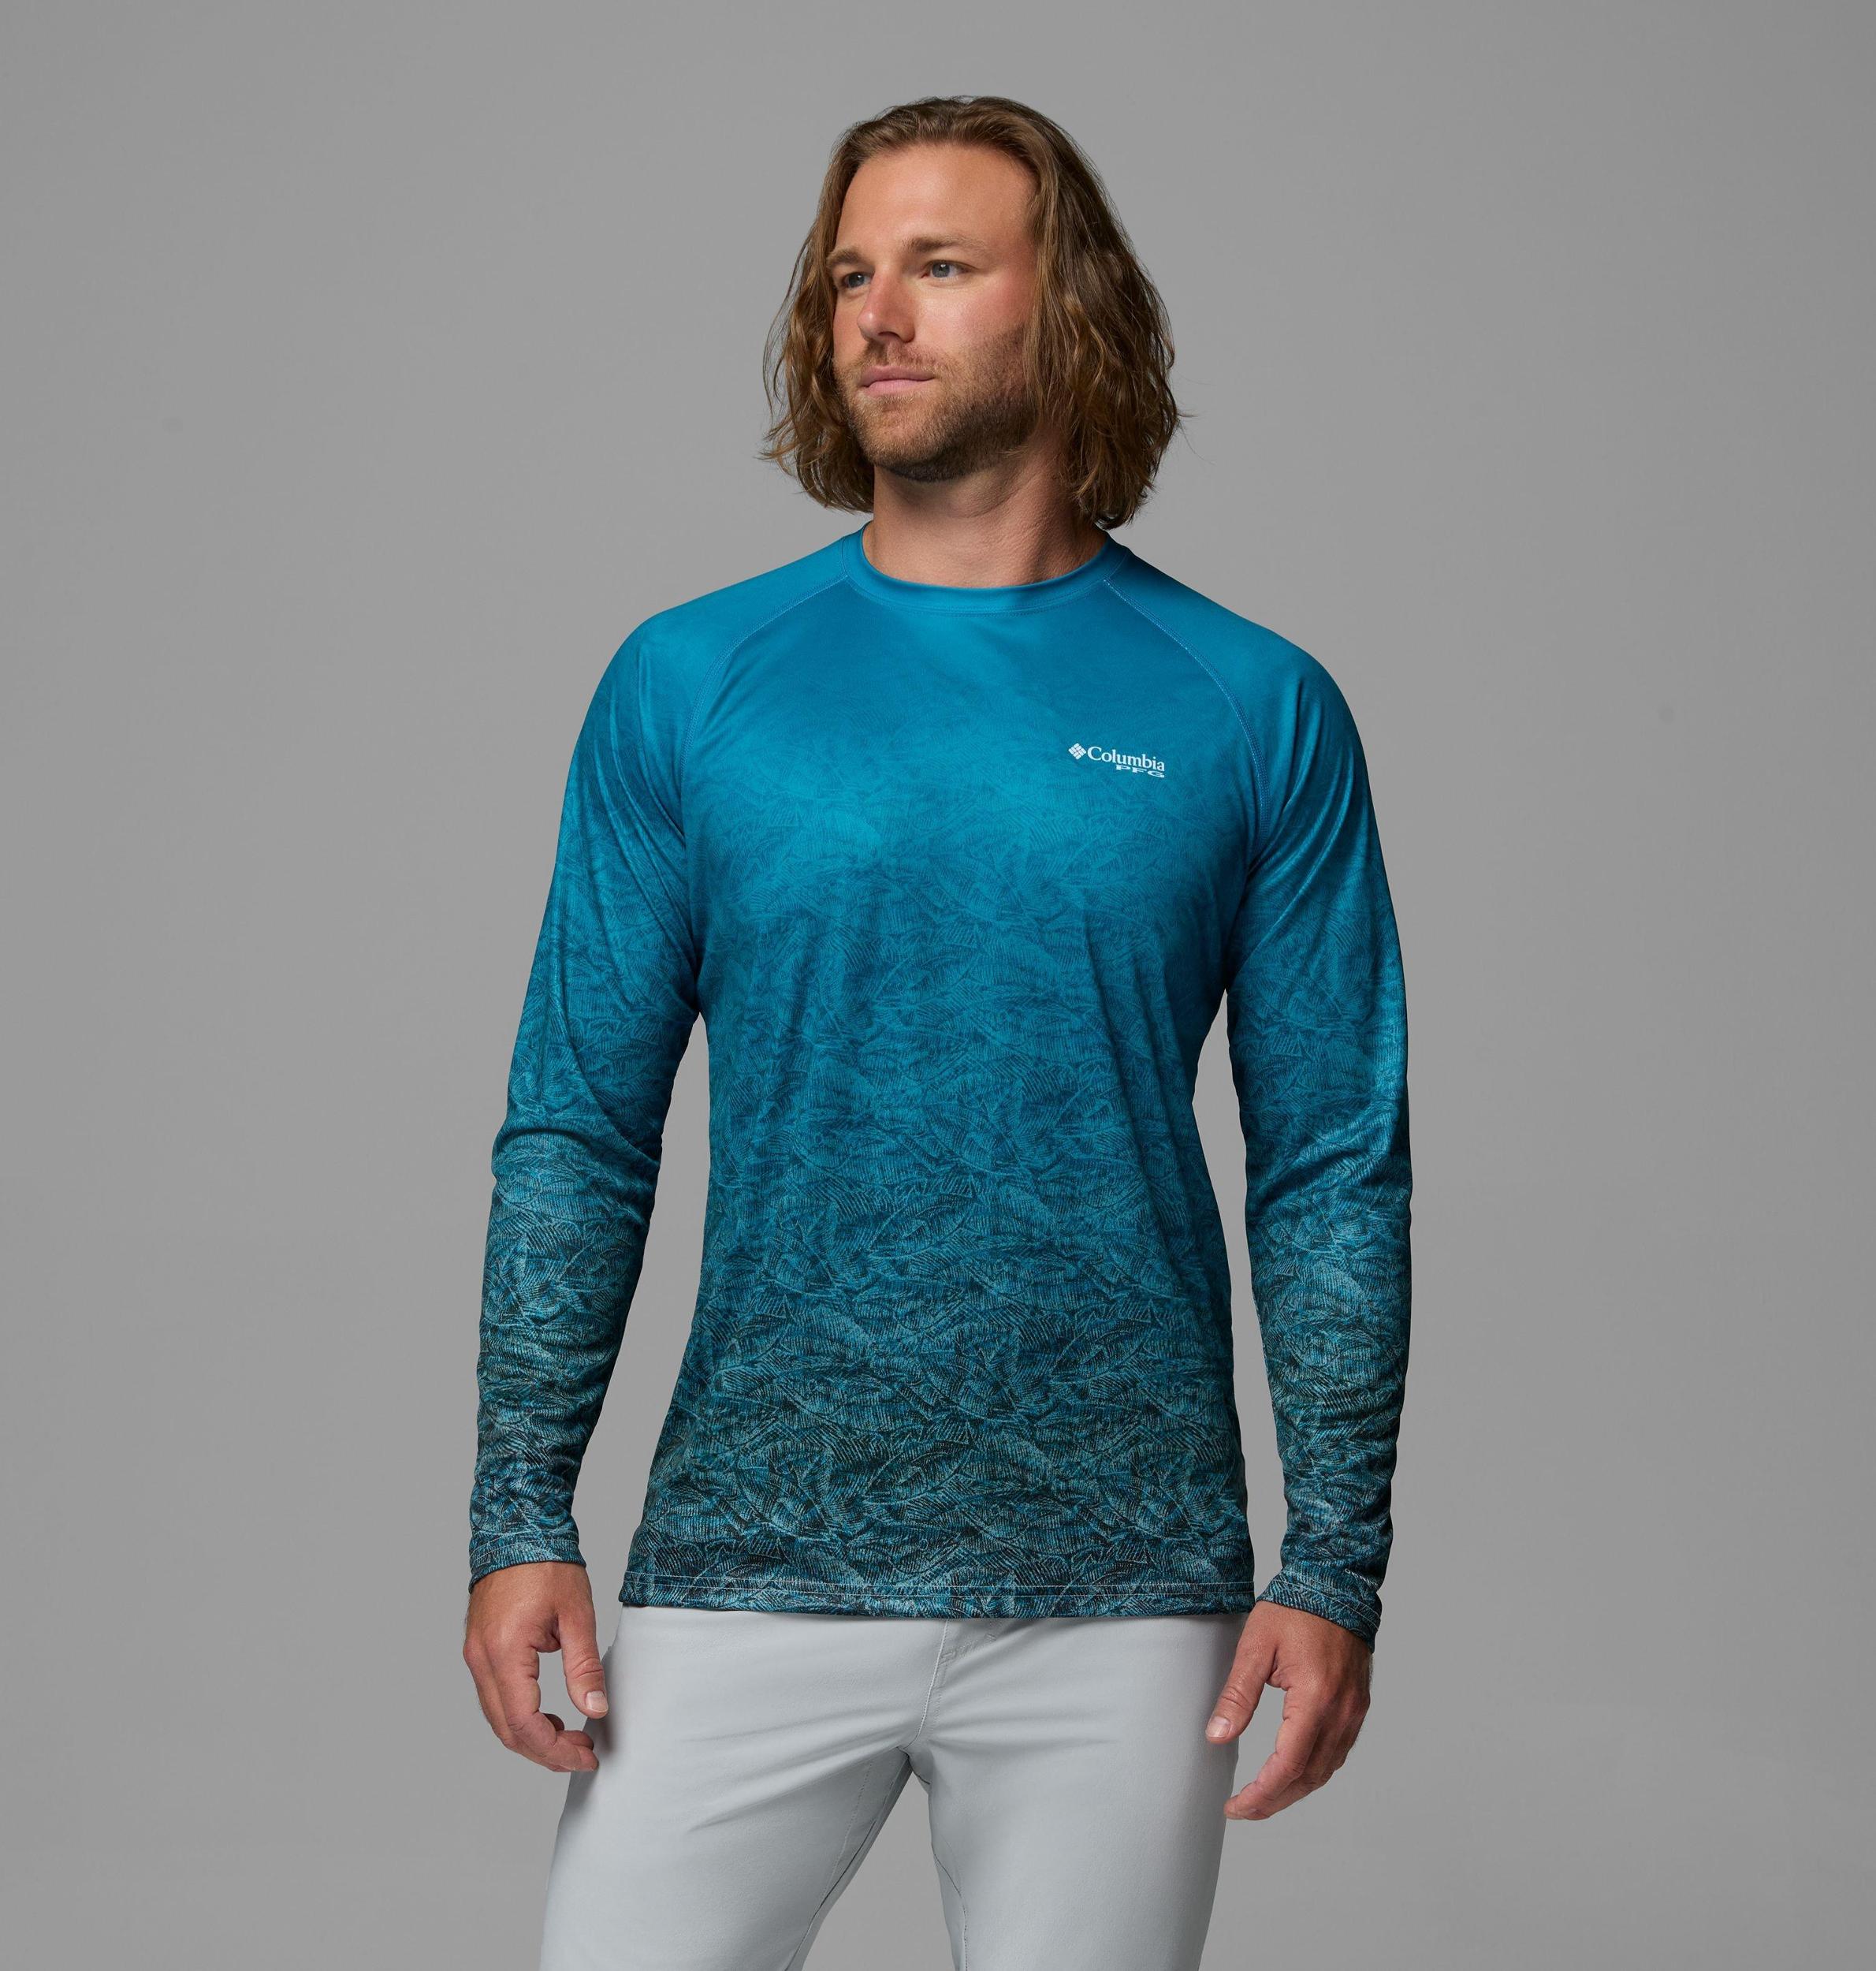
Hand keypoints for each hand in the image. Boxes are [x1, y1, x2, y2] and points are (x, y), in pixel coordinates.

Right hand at [463, 1561, 609, 1771]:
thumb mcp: (576, 1615)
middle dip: (544, 1751)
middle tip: (582, 1754)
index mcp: (504, 1652)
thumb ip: (584, 1667)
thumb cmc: (547, 1565)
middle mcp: (481, 1659)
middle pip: (506, 1729)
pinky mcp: (478, 1649)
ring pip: (496, 1717)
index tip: (585, 1755)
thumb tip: (595, 1710)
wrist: (518, 1529)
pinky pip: (494, 1697)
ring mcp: (475, 1655)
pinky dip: (518, 1715)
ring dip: (530, 1736)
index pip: (524, 1724)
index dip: (554, 1749)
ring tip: (569, 1739)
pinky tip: (547, 1716)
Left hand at [1206, 1600, 1371, 1818]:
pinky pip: (1337, 1753)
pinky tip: (1293, 1772)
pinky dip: (1313, 1771)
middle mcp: (1341, 1712)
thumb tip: (1216, 1737)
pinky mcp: (1357, 1707)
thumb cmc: (1294, 1610)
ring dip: (1294, 1790)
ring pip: (1325, 1770)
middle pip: (1309, 1777)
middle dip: (1274, 1801)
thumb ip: (1237, 1695)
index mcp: (1315, 1698)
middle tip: (1243, 1809)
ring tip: (1263, 1797)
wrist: (1334, 1586)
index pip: (1288, 1764)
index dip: (1261, 1793)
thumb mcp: (1255, 1647)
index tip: (1236, 1807)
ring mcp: (1354, 1712)